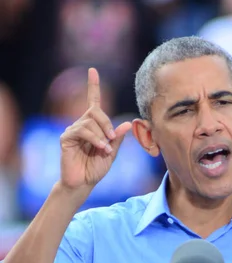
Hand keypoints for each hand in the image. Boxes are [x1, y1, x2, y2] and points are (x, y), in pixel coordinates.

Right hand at [59, 67, 130, 190]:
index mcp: (93, 126)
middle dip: (107, 124)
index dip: (93, 86)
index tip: (93, 70)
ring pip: (90, 122)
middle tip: (111, 139)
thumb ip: (117, 139)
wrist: (83, 183)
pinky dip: (94, 138)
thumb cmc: (96, 169)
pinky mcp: (66, 138)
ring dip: (101, 135)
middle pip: (96, 112)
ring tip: (105, 149)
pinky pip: (82, 130)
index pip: (93, 102)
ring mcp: (72, 130)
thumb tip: (126, 124)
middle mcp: (82, 124)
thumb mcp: (111, 153)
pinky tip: (100, 148)